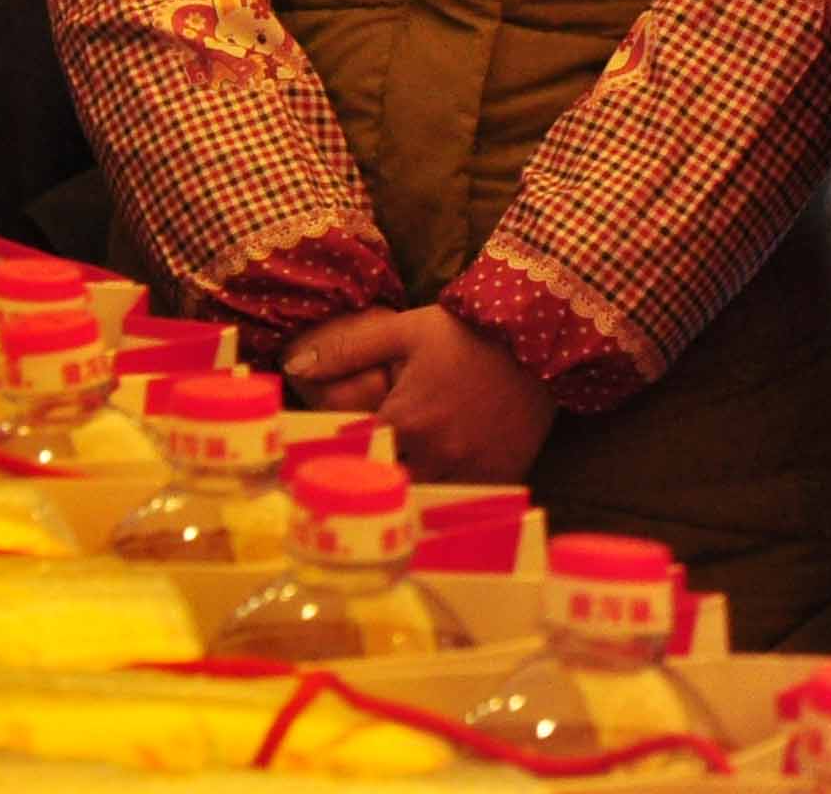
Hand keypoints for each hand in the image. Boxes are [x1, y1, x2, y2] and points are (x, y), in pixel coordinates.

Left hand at [295, 303, 555, 482]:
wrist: (533, 339)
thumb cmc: (463, 333)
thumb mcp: (401, 331)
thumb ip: (346, 351)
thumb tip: (296, 364)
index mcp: (406, 420)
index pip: (359, 456)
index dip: (343, 457)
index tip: (329, 460)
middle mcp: (438, 453)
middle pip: (392, 485)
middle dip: (376, 481)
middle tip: (362, 477)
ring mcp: (472, 469)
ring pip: (428, 499)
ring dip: (412, 492)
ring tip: (399, 486)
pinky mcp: (501, 475)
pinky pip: (467, 500)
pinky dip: (451, 495)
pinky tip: (440, 482)